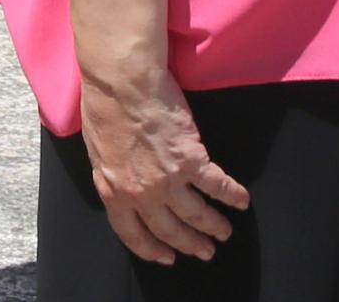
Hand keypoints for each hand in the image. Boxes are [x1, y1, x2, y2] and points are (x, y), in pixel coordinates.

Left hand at [75, 65, 248, 267]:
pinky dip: (232, 195)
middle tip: (204, 252)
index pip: (132, 234)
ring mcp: (168, 179)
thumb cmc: (104, 106)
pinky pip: (217, 184)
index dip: (151, 249)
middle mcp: (142, 193)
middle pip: (169, 229)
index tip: (167, 257)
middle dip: (189, 244)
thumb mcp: (96, 151)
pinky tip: (242, 200)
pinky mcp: (191, 159)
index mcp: (114, 192)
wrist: (123, 81)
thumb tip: (121, 184)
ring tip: (224, 233)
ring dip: (213, 226)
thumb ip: (111, 175)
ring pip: (195, 214)